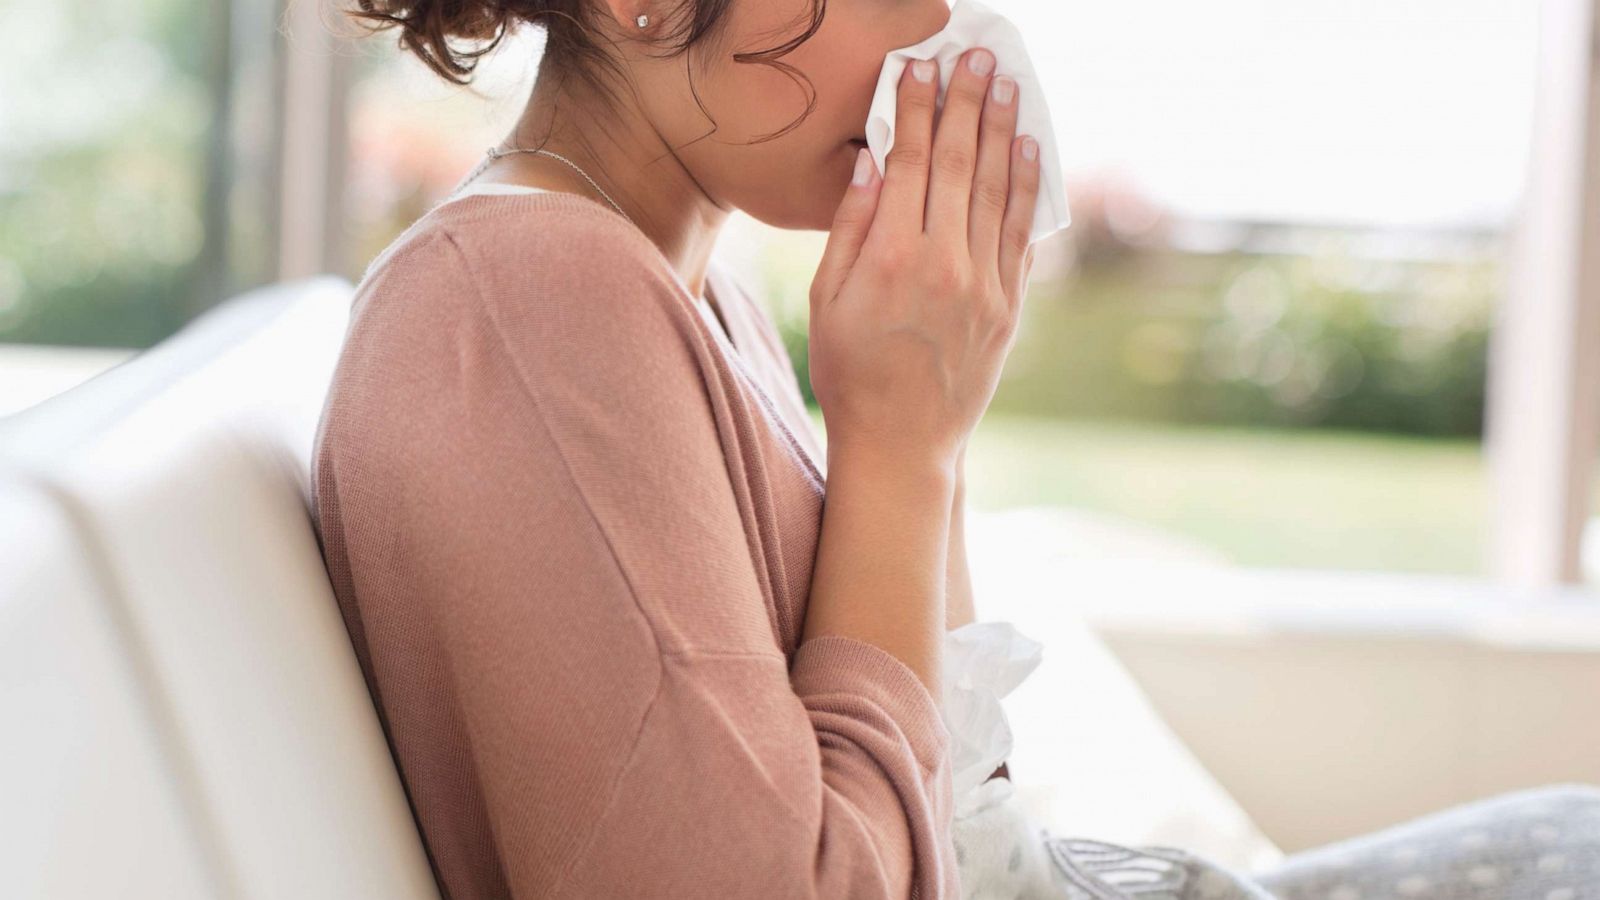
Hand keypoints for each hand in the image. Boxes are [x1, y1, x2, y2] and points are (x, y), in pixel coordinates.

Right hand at [809, 47, 1040, 467]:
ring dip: (1004, 133)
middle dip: (968, 103)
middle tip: (977, 57)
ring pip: (999, 191)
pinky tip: (1027, 152)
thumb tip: (872, 163)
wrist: (902, 444)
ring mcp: (984, 286)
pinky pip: (1022, 234)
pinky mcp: (1010, 308)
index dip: (916, 109)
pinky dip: (1027, 189)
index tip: (921, 68)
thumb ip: (850, 228)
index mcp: (890, 258)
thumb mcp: (826, 302)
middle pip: (960, 164)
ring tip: (1008, 88)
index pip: (909, 162)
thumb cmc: (850, 373)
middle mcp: (944, 264)